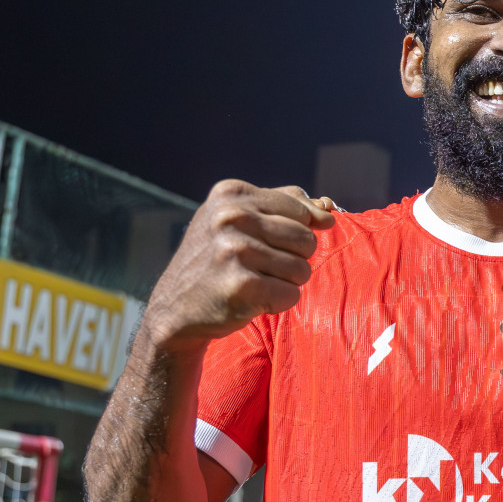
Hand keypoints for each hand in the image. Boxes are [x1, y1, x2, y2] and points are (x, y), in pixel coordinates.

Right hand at [142, 180, 335, 350]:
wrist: (175, 308)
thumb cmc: (217, 260)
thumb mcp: (238, 218)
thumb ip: (285, 205)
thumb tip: (328, 209)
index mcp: (231, 193)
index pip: (301, 211)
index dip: (293, 233)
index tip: (262, 243)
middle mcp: (231, 216)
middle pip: (307, 239)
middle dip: (292, 259)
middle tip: (257, 267)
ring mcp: (235, 250)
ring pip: (303, 269)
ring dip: (285, 282)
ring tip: (253, 282)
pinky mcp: (241, 284)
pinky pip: (291, 294)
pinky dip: (277, 302)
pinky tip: (250, 299)